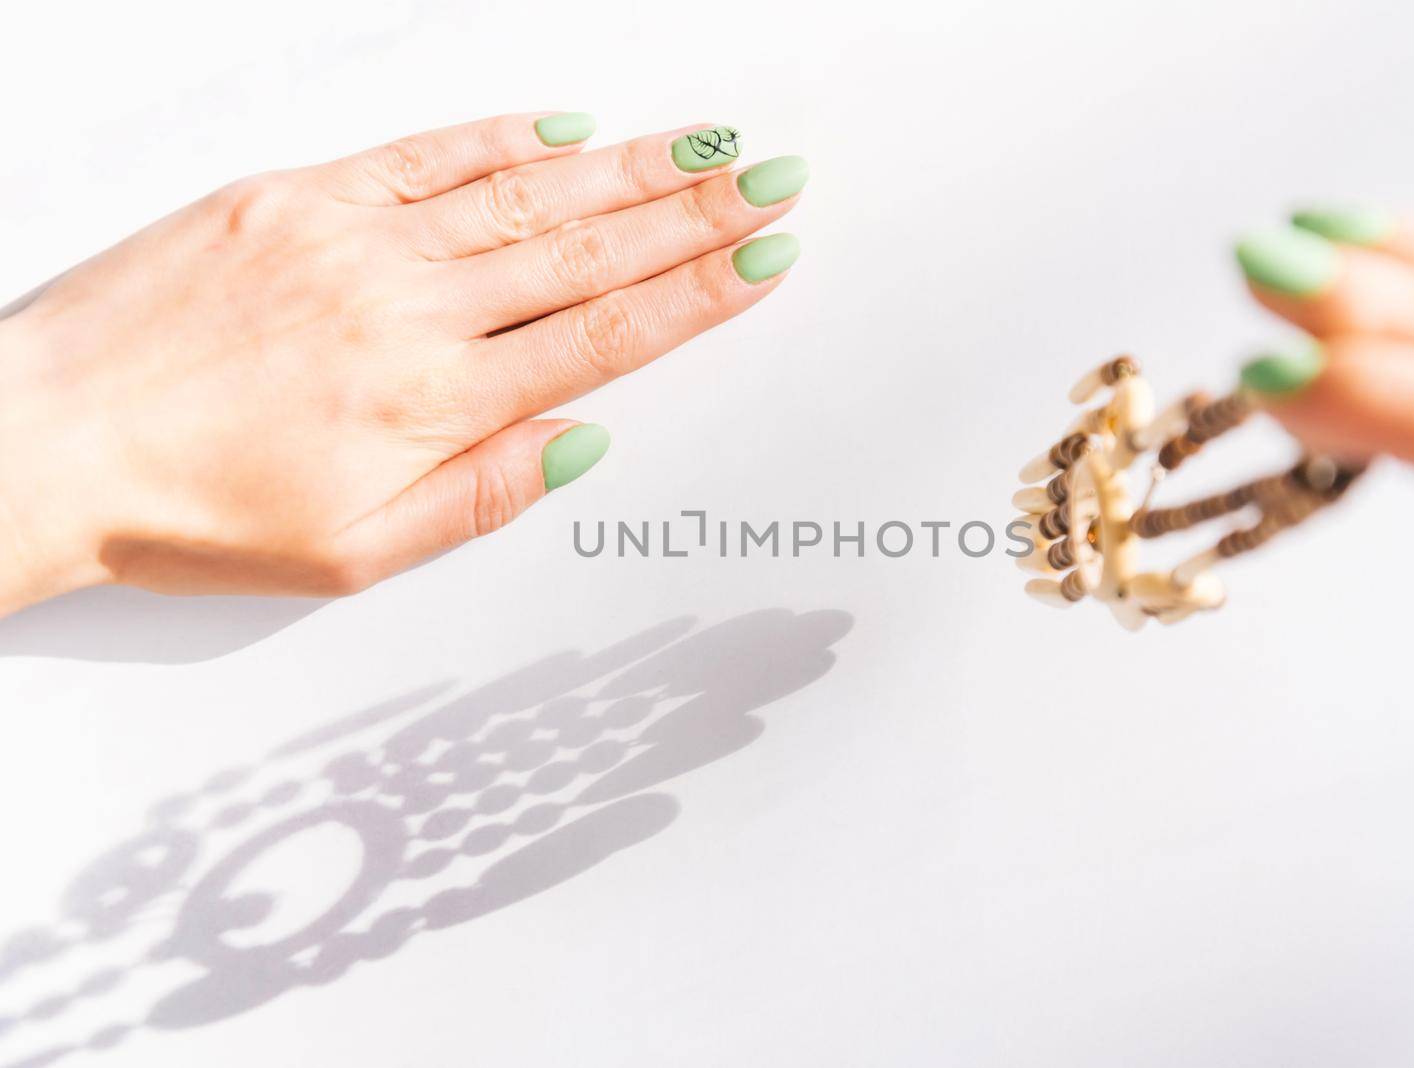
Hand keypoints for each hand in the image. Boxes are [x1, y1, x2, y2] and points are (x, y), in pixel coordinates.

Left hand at [0, 114, 806, 614]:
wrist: (46, 437)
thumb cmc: (191, 508)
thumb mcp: (356, 551)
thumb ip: (482, 494)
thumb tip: (579, 440)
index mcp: (435, 402)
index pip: (606, 336)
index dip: (701, 295)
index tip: (768, 259)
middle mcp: (410, 308)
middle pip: (588, 250)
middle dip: (697, 213)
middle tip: (772, 177)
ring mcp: (354, 239)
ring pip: (524, 195)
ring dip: (629, 168)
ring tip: (707, 145)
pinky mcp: (295, 194)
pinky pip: (423, 154)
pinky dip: (501, 137)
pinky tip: (565, 125)